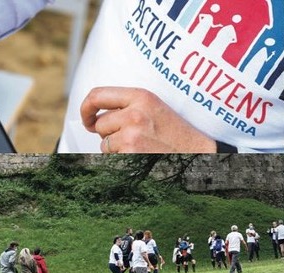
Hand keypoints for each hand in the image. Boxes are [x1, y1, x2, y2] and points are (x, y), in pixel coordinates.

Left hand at [80, 87, 216, 152]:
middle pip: (101, 124)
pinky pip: (111, 159)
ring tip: (142, 148)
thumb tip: (94, 116)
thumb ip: (128, 106)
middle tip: (135, 139)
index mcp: (141, 97)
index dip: (86, 109)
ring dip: (117, 150)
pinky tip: (140, 159)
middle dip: (110, 134)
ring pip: (105, 144)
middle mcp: (134, 114)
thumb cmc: (176, 135)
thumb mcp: (155, 109)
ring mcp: (131, 136)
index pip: (97, 95)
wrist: (199, 156)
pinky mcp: (130, 156)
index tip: (87, 119)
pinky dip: (121, 162)